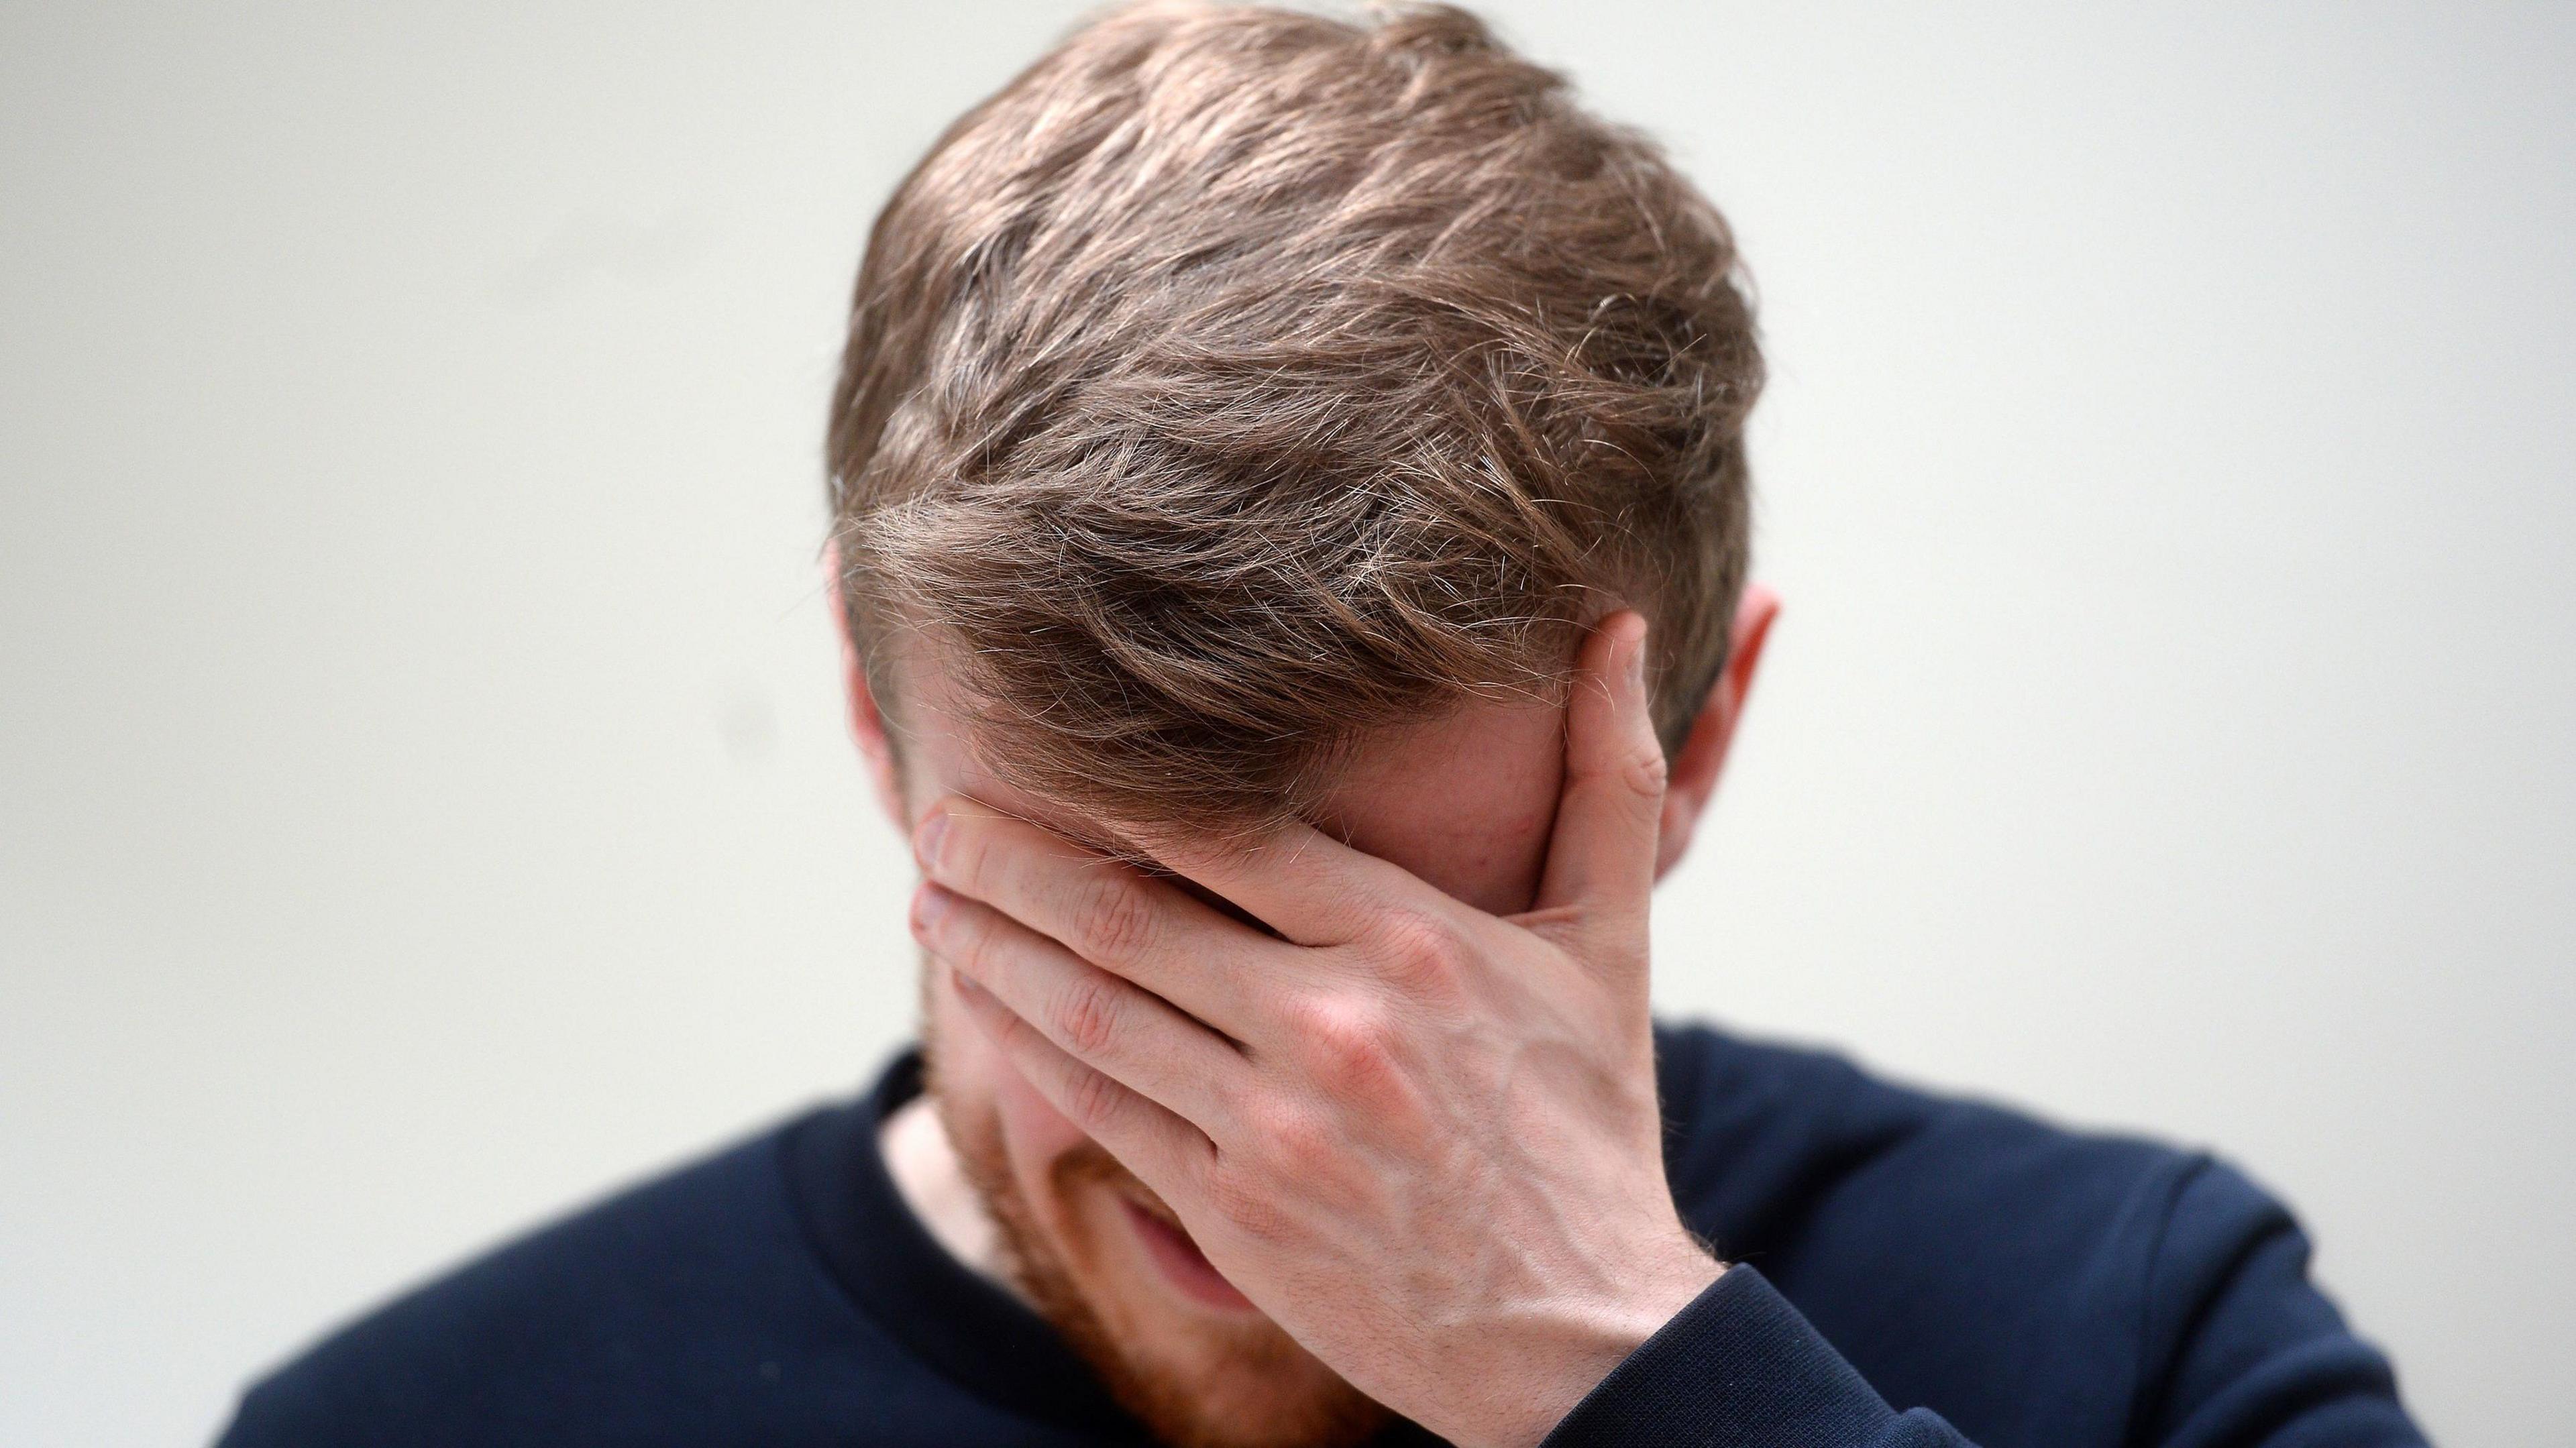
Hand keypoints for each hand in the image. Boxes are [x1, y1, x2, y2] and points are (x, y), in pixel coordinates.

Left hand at [907, 613, 1719, 1447]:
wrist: (1583, 1327)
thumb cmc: (1590, 1123)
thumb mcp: (1612, 939)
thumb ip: (1609, 775)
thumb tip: (1624, 624)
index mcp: (1410, 937)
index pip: (1220, 828)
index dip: (1105, 783)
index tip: (1032, 742)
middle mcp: (1330, 1022)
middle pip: (1125, 914)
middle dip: (1007, 859)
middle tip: (935, 816)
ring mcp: (1272, 1124)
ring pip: (1093, 1011)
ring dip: (992, 947)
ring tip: (930, 897)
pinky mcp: (1234, 1209)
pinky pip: (1102, 1110)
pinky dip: (1029, 1050)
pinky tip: (984, 1003)